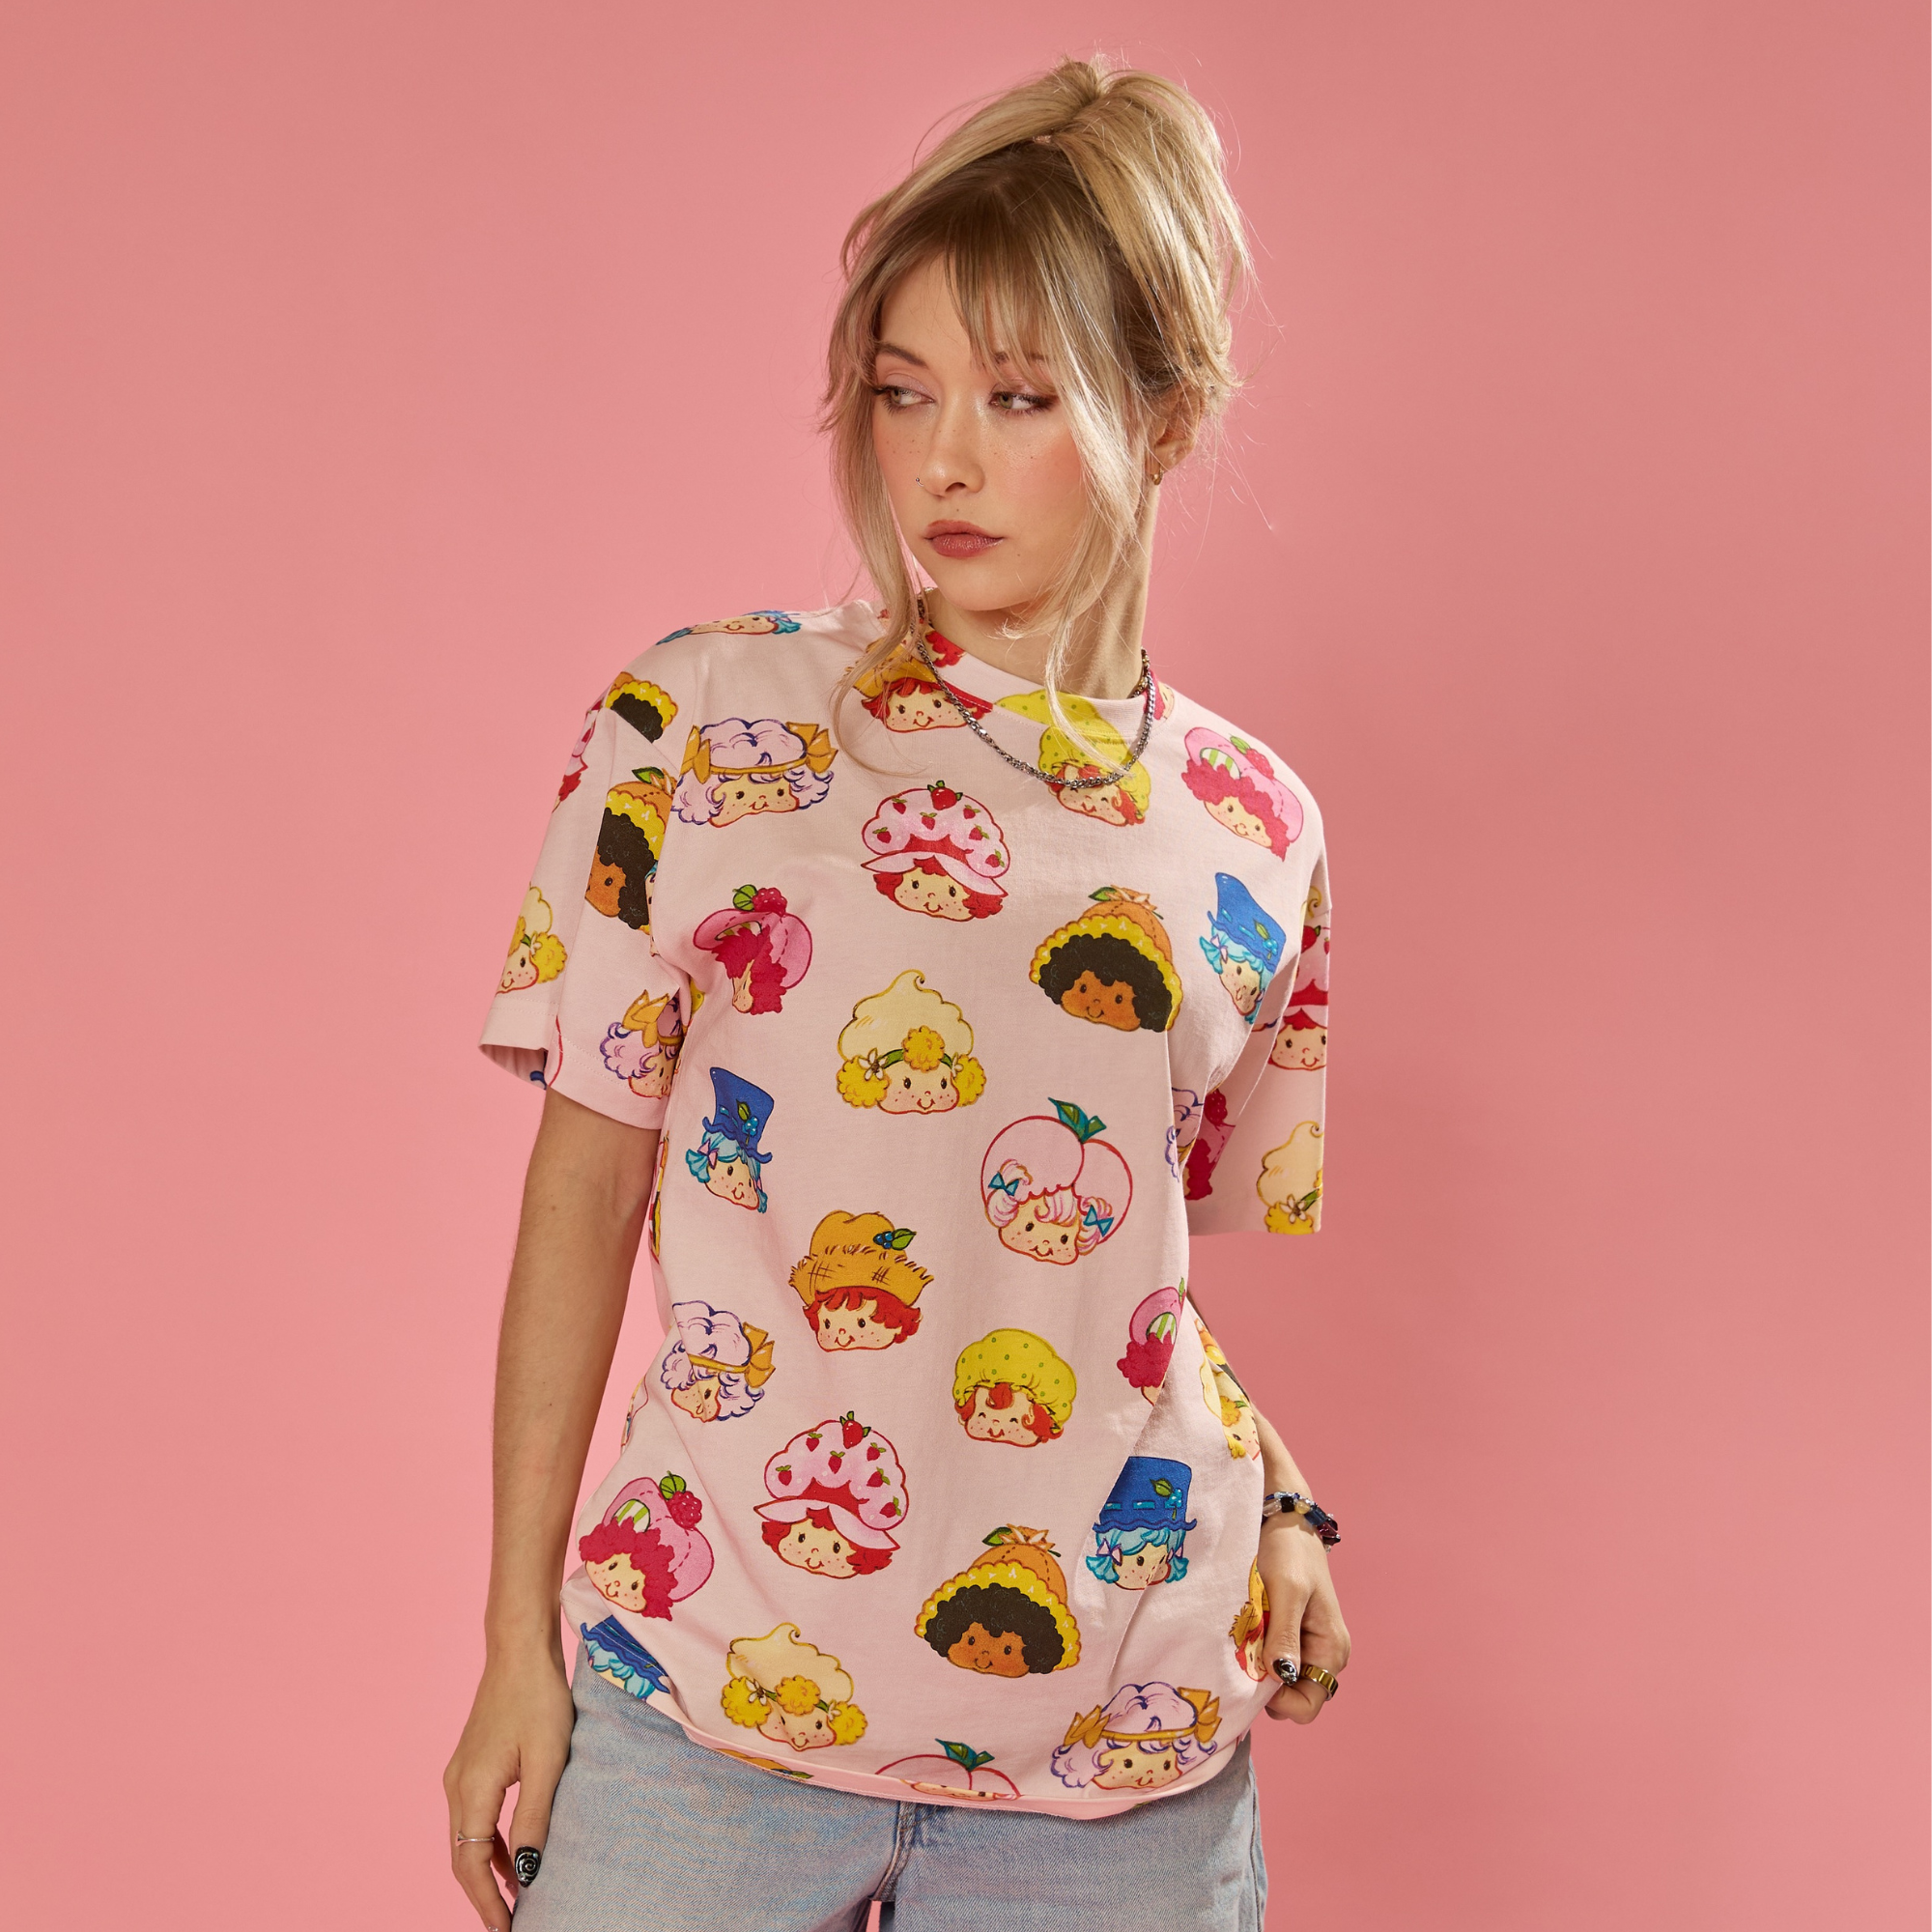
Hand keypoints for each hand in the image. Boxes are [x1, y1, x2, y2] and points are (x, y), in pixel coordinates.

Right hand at [443, 1645, 574, 1930]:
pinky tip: (511, 1855)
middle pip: (461, 1857)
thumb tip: (526, 1871)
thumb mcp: (546, 1761)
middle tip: (510, 1924)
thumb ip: (534, 1817)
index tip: (507, 1930)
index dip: (486, 1902)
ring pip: (466, 1838)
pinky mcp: (471, 1763)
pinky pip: (474, 1817)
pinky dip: (488, 1843)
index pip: (470, 1865)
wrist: (520, 1650)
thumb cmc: (538, 1699)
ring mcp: (460, 1773)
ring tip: (515, 1898)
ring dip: (486, 1870)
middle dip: (483, 1894)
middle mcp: (456, 1786)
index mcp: (471, 1789)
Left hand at [1257, 1514, 1350, 1723]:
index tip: (1251, 1673)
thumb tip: (1281, 1678)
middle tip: (1240, 1654)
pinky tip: (1243, 1629)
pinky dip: (1253, 1651)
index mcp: (1331, 1650)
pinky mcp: (1289, 1633)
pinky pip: (1270, 1658)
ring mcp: (1306, 1645)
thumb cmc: (1289, 1550)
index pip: (1306, 1706)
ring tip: (1241, 1636)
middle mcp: (1323, 1654)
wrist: (1284, 1519)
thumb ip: (1284, 1635)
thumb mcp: (1287, 1589)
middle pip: (1290, 1697)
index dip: (1277, 1700)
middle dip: (1262, 1684)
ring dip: (1255, 1667)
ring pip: (1276, 1679)